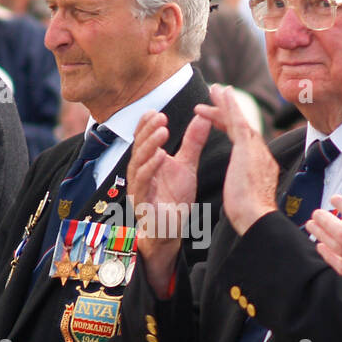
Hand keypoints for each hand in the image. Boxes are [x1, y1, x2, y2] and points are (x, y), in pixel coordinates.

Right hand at [128, 108, 210, 289]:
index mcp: (148, 162)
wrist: (171, 229)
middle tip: (161, 117)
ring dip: (150, 145)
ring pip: (139, 162)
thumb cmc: (174, 198)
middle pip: (139, 147)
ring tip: (163, 131)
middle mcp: (139, 172)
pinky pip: (143, 183)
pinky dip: (150, 168)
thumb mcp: (187, 165)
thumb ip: (193, 142)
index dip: (146, 125)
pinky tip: (160, 156)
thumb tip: (203, 116)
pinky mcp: (143, 202)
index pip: (143, 139)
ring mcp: (139, 188)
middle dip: (148, 130)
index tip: (155, 111)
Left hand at [194, 84, 277, 235]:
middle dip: (229, 111)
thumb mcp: (248, 199)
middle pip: (243, 127)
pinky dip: (229, 105)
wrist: (257, 218)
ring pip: (240, 119)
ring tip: (215, 89)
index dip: (231, 128)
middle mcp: (261, 154)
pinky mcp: (247, 147)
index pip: (244, 142)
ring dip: (227, 103)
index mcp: (261, 166)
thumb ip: (247, 190)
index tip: (220, 121)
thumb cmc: (251, 216)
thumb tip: (244, 194)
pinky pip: (237, 120)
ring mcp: (256, 149)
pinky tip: (221, 93)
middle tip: (217, 95)